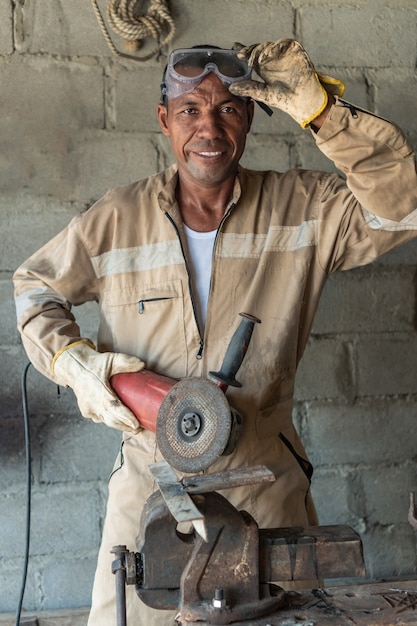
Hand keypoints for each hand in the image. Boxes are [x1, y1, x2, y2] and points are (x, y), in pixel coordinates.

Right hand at [52, 341, 144, 432]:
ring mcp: (88, 409)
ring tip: (133, 426)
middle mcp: (92, 403)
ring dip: (120, 425)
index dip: (125, 418)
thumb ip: (126, 361)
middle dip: (127, 426)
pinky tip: (120, 420)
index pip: (114, 408)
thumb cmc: (94, 364)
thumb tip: (142, 365)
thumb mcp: (110, 359)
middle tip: (140, 429)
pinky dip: (111, 419)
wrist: (74, 368)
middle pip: (112, 421)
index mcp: (98, 390)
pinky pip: (101, 419)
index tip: (136, 424)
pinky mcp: (86, 412)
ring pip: (107, 421)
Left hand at [229, 39, 343, 127]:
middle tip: (242, 55)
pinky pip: (285, 44)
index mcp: (263, 68)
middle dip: (250, 51)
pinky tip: (267, 54)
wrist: (302, 101)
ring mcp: (283, 54)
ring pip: (270, 46)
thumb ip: (249, 88)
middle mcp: (272, 59)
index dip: (243, 52)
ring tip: (255, 58)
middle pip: (258, 49)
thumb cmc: (284, 99)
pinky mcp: (295, 51)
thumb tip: (232, 88)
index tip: (235, 52)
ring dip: (261, 49)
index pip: (251, 56)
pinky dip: (275, 47)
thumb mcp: (263, 94)